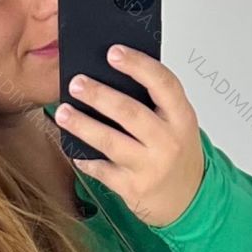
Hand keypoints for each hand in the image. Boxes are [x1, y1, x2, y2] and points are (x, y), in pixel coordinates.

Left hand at [54, 46, 204, 226]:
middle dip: (99, 95)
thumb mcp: (178, 123)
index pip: (163, 84)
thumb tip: (112, 75)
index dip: (138, 65)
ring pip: (110, 142)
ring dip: (83, 125)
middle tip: (76, 83)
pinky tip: (74, 150)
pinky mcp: (133, 188)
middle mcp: (168, 142)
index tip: (113, 52)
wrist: (188, 199)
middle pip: (130, 112)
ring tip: (63, 112)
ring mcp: (150, 167)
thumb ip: (156, 103)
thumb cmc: (178, 153)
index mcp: (181, 118)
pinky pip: (102, 170)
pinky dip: (86, 159)